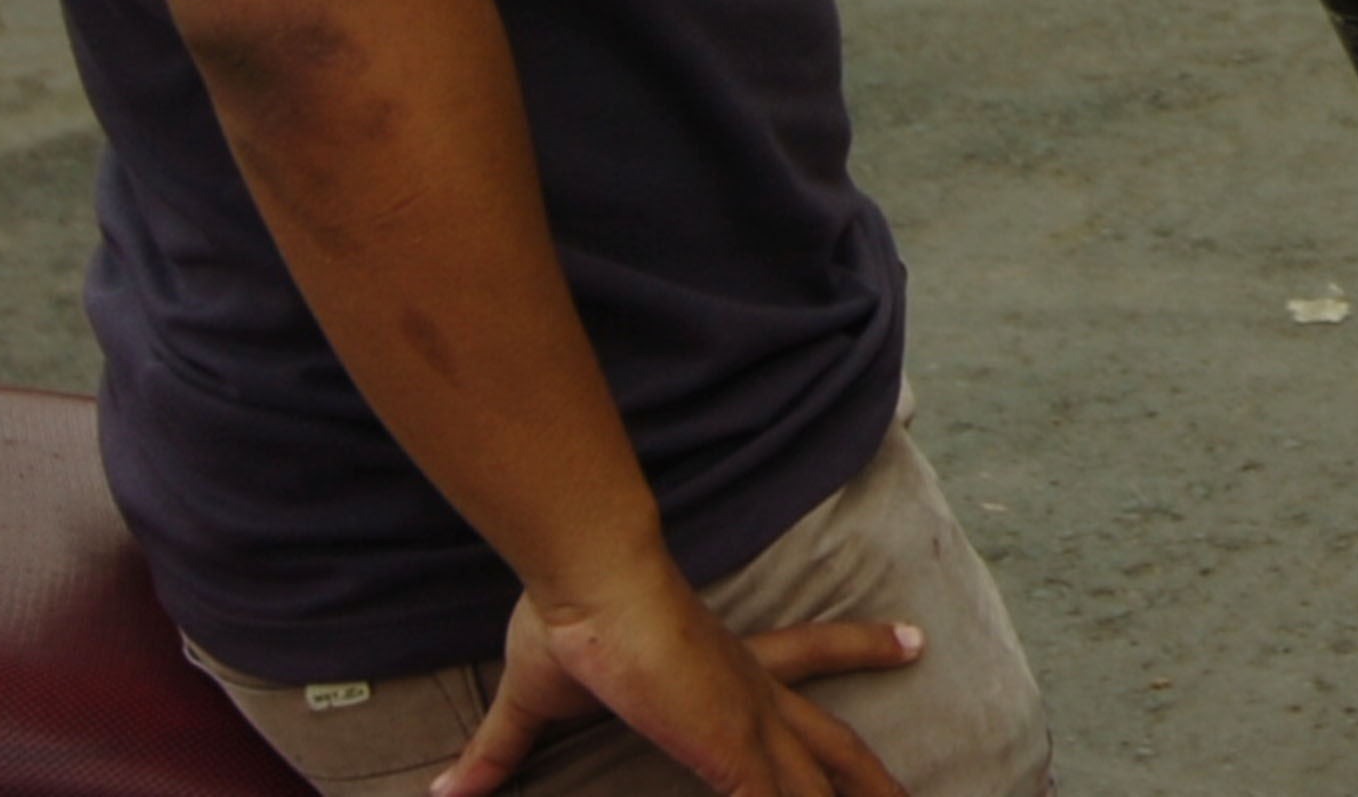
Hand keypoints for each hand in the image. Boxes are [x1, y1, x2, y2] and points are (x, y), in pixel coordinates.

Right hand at [429, 559, 920, 796]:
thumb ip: (500, 751)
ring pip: (820, 782)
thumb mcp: (536, 698)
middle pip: (834, 737)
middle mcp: (754, 692)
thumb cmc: (572, 617)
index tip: (913, 639)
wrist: (595, 582)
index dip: (860, 647)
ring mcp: (752, 723)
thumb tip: (444, 789)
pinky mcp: (737, 749)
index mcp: (726, 664)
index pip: (810, 653)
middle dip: (872, 774)